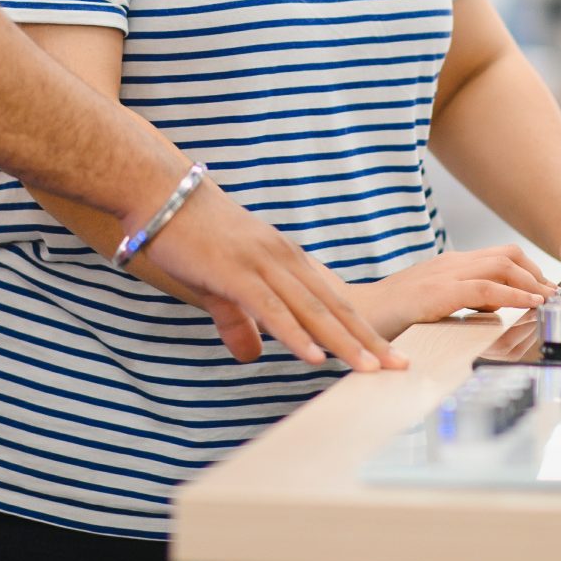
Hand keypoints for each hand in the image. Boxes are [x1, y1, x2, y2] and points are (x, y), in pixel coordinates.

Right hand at [135, 180, 407, 371]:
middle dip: (369, 339)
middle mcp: (285, 259)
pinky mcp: (237, 273)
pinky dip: (296, 335)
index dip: (363, 329)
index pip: (334, 300)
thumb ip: (239, 320)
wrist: (161, 192)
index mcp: (287, 259)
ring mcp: (263, 264)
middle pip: (335, 307)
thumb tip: (251, 354)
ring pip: (313, 311)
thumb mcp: (221, 283)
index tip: (388, 353)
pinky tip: (315, 356)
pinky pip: (273, 310)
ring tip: (370, 368)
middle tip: (399, 366)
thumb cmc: (190, 233)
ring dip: (344, 342)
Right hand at [356, 245, 552, 340]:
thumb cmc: (390, 314)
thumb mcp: (434, 304)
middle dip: (536, 273)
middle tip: (553, 297)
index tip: (546, 290)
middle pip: (506, 255)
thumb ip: (462, 301)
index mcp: (450, 265)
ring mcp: (443, 275)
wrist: (356, 316)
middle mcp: (450, 263)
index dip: (529, 270)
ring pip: (501, 266)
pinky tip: (528, 305)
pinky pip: (484, 289)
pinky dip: (512, 295)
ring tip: (547, 300)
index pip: (499, 256)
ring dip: (531, 282)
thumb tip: (493, 308)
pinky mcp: (436, 293)